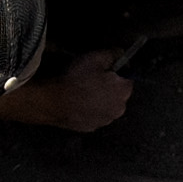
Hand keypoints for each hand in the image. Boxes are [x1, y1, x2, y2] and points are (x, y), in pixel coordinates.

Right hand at [0, 49, 133, 131]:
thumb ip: (113, 54)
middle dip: (109, 87)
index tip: (105, 69)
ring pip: (106, 106)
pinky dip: (88, 109)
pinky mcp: (91, 128)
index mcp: (123, 92)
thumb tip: (120, 53)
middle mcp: (118, 109)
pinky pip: (93, 115)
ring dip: (99, 99)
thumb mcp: (96, 58)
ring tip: (83, 90)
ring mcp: (104, 121)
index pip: (128, 79)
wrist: (54, 102)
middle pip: (118, 94)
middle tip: (93, 79)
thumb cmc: (76, 79)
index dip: (117, 72)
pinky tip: (77, 102)